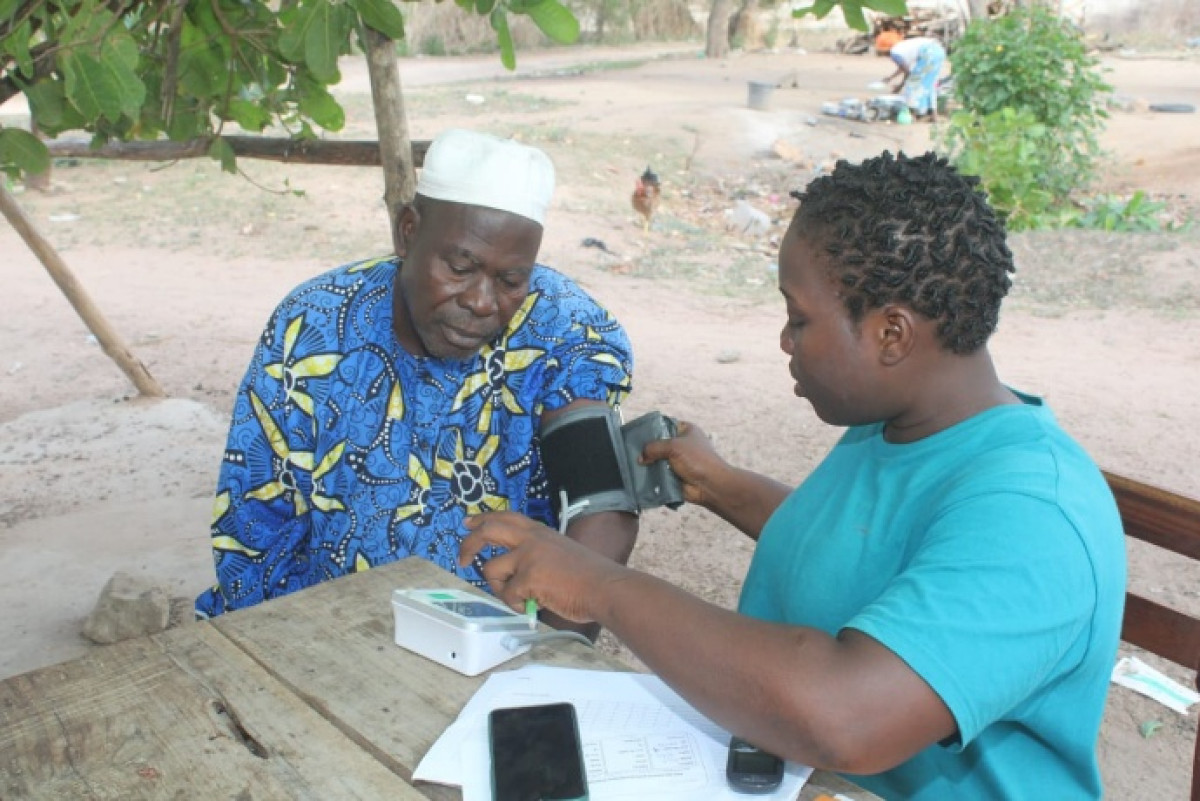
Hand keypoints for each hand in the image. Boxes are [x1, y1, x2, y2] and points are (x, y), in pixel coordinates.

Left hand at [459, 511, 624, 623]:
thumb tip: (517, 574)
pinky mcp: (528, 577)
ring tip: (519, 598)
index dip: (484, 519)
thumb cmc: (589, 577)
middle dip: (469, 543)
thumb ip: (538, 556)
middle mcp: (531, 539)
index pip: (506, 518)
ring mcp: (528, 557)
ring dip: (499, 588)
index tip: (468, 523)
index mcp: (540, 532)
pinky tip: (533, 606)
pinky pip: (508, 595)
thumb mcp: (561, 553)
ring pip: (491, 570)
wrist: (605, 587)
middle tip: (461, 558)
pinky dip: (516, 605)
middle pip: (488, 530)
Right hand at [640, 420, 728, 509]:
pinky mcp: (675, 475)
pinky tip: (640, 476)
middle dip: (647, 449)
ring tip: (633, 465)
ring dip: (648, 464)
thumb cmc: (696, 459)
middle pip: (659, 444)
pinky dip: (652, 476)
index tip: (636, 433)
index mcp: (686, 430)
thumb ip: (654, 447)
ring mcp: (678, 461)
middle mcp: (682, 444)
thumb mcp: (674, 446)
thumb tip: (640, 457)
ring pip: (658, 460)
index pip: (665, 425)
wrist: (710, 485)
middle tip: (631, 451)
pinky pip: (659, 474)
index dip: (651, 428)